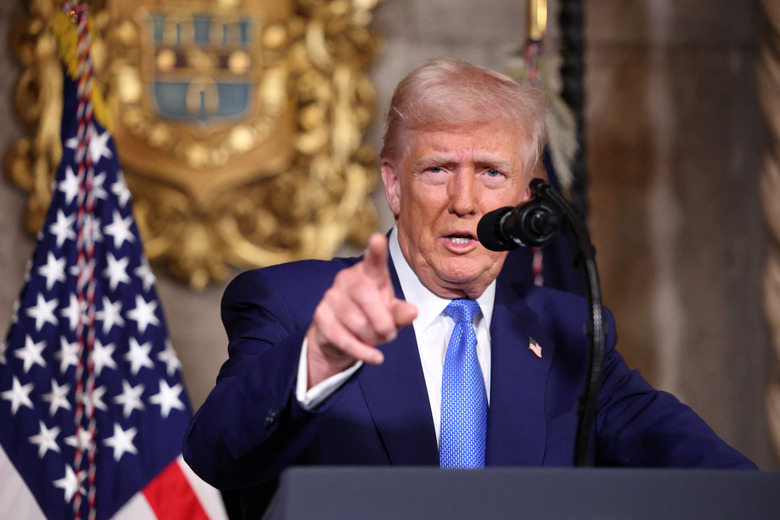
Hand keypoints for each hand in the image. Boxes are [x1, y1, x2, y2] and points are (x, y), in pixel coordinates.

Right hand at [306, 233, 417, 387]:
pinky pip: (344, 338)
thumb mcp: (391, 314)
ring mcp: (331, 296)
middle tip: (390, 335)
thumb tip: (412, 311)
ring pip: (358, 323)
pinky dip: (363, 352)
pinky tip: (374, 357)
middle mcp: (347, 279)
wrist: (341, 336)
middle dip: (383, 323)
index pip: (374, 260)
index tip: (378, 239)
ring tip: (377, 340)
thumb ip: (401, 313)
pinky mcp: (321, 315)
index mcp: (369, 273)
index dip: (376, 251)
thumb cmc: (372, 316)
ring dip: (373, 338)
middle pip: (368, 299)